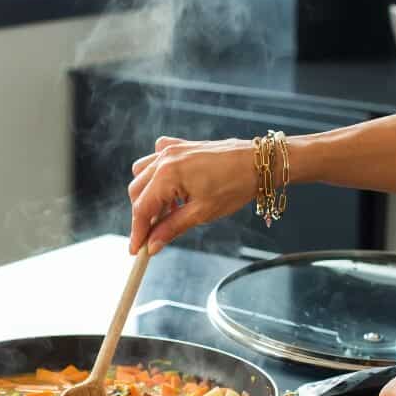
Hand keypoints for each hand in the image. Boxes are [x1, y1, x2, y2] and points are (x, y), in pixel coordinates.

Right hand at [127, 136, 256, 254]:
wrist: (259, 163)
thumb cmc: (235, 186)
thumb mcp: (202, 213)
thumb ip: (172, 228)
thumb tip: (152, 245)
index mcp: (167, 175)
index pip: (142, 208)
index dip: (137, 232)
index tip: (137, 250)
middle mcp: (164, 159)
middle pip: (137, 192)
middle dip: (142, 216)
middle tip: (154, 235)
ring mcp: (171, 149)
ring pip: (141, 174)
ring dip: (148, 195)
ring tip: (168, 211)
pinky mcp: (180, 146)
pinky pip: (155, 158)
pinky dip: (156, 175)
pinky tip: (172, 188)